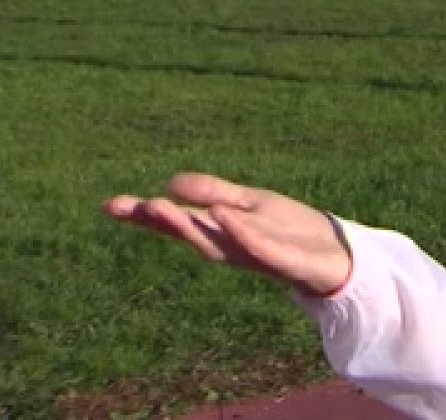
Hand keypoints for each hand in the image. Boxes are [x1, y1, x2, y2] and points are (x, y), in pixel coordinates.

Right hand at [104, 173, 352, 298]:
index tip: (110, 206)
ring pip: (218, 243)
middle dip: (161, 221)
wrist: (335, 250)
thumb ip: (212, 193)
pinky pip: (260, 247)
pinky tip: (223, 215)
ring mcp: (255, 254)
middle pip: (190, 234)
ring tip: (162, 206)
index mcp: (219, 232)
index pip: (177, 222)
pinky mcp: (284, 261)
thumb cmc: (287, 228)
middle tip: (133, 207)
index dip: (145, 215)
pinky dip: (241, 232)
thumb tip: (171, 184)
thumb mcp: (247, 202)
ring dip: (190, 226)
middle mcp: (230, 246)